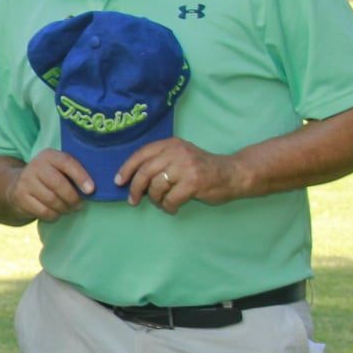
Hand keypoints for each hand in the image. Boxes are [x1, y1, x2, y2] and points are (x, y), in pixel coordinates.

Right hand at [6, 149, 93, 221]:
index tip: (91, 190)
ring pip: (52, 200)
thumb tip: (93, 188)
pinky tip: (57, 213)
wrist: (17, 185)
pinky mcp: (21, 197)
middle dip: (73, 198)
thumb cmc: (48, 177)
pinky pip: (43, 211)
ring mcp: (26, 181)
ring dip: (65, 208)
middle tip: (80, 204)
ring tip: (69, 208)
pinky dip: (54, 215)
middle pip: (58, 184)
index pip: (67, 162)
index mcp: (49, 155)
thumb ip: (73, 172)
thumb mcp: (58, 168)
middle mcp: (36, 166)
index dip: (81, 176)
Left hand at [118, 138, 247, 212]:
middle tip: (133, 200)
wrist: (232, 173)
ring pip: (156, 187)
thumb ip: (160, 161)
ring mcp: (186, 167)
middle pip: (145, 172)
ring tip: (162, 203)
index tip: (119, 181)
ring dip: (155, 200)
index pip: (141, 154)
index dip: (127, 168)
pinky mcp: (193, 183)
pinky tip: (173, 208)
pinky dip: (168, 207)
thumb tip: (132, 178)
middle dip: (135, 188)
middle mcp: (177, 152)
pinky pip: (170, 199)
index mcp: (171, 144)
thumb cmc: (202, 168)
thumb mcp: (181, 156)